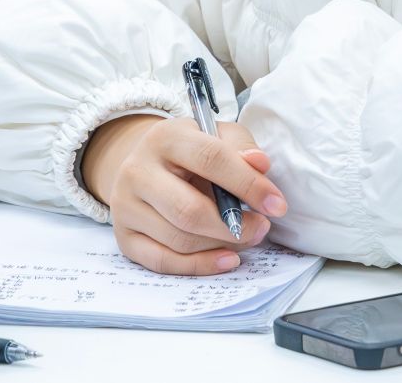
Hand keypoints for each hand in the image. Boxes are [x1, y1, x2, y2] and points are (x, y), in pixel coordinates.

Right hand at [80, 114, 286, 275]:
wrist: (145, 164)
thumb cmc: (190, 152)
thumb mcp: (216, 136)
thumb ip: (240, 147)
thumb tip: (260, 164)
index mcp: (165, 137)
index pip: (210, 159)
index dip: (248, 184)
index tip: (277, 204)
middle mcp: (137, 170)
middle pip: (189, 210)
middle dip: (234, 226)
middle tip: (262, 227)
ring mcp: (125, 206)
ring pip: (179, 239)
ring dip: (222, 245)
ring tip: (246, 237)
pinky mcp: (124, 236)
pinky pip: (164, 262)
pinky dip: (200, 266)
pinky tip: (227, 259)